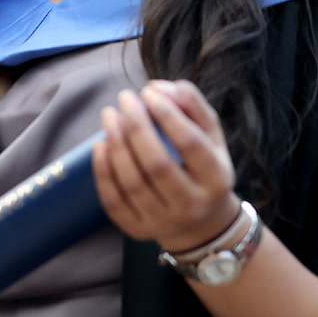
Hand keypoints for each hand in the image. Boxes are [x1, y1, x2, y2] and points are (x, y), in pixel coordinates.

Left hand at [93, 79, 239, 253]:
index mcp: (216, 179)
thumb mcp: (209, 135)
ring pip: (133, 183)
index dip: (167, 115)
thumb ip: (190, 105)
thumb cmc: (202, 167)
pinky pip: (114, 201)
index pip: (191, 144)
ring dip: (116, 144)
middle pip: (157, 164)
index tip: (147, 92)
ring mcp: (163, 221)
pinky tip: (101, 144)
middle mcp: (192, 205)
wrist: (201, 222)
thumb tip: (157, 87)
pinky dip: (103, 171)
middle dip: (136, 126)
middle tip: (124, 98)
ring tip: (110, 115)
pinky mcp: (138, 230)